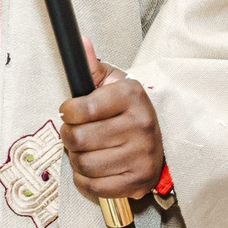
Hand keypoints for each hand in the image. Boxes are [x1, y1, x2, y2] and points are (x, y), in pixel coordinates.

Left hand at [57, 49, 166, 200]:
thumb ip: (92, 66)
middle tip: (76, 132)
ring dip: (76, 158)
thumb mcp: (112, 83)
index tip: (71, 112)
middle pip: (77, 139)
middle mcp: (140, 126)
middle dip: (69, 136)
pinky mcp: (138, 181)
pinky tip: (93, 168)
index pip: (81, 109)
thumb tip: (80, 41)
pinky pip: (93, 186)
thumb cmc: (127, 110)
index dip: (67, 112)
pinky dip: (85, 179)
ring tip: (86, 149)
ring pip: (83, 164)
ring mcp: (141, 156)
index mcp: (132, 97)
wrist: (160, 138)